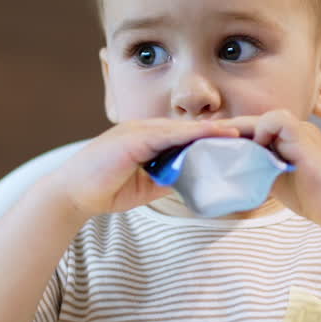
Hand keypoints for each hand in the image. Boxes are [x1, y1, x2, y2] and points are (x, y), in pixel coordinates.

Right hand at [45, 119, 241, 218]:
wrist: (72, 194)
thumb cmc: (104, 189)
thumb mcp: (144, 186)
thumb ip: (166, 179)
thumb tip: (191, 182)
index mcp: (147, 139)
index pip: (184, 136)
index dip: (209, 137)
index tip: (235, 141)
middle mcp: (144, 130)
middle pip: (188, 127)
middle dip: (217, 131)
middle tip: (247, 133)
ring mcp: (139, 131)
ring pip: (182, 128)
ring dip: (212, 130)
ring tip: (239, 132)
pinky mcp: (134, 138)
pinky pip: (170, 134)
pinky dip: (193, 134)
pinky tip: (214, 135)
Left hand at [218, 109, 320, 230]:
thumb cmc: (314, 200)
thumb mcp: (277, 181)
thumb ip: (259, 169)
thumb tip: (232, 169)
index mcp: (291, 139)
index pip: (256, 129)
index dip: (234, 135)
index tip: (211, 143)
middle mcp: (297, 130)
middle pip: (257, 121)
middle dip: (231, 130)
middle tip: (205, 139)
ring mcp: (303, 131)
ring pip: (266, 117)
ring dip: (245, 129)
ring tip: (226, 144)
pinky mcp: (305, 136)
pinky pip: (277, 120)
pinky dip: (262, 131)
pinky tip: (253, 149)